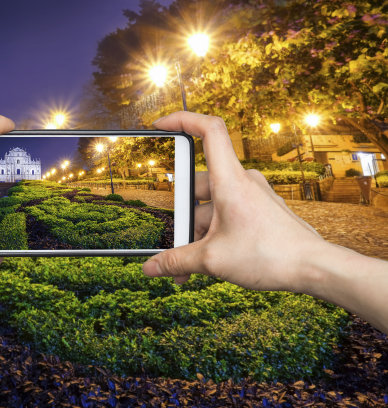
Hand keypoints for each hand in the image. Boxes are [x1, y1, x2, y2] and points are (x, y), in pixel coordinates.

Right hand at [143, 111, 323, 292]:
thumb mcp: (211, 260)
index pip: (208, 130)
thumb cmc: (270, 255)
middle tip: (174, 242)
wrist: (313, 268)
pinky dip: (212, 234)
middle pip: (198, 185)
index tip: (160, 124)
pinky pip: (226, 215)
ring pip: (211, 205)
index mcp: (230, 181)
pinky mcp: (258, 210)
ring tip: (188, 265)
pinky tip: (207, 260)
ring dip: (196, 233)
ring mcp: (252, 196)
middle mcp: (242, 182)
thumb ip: (176, 261)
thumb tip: (151, 268)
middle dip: (182, 216)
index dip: (182, 119)